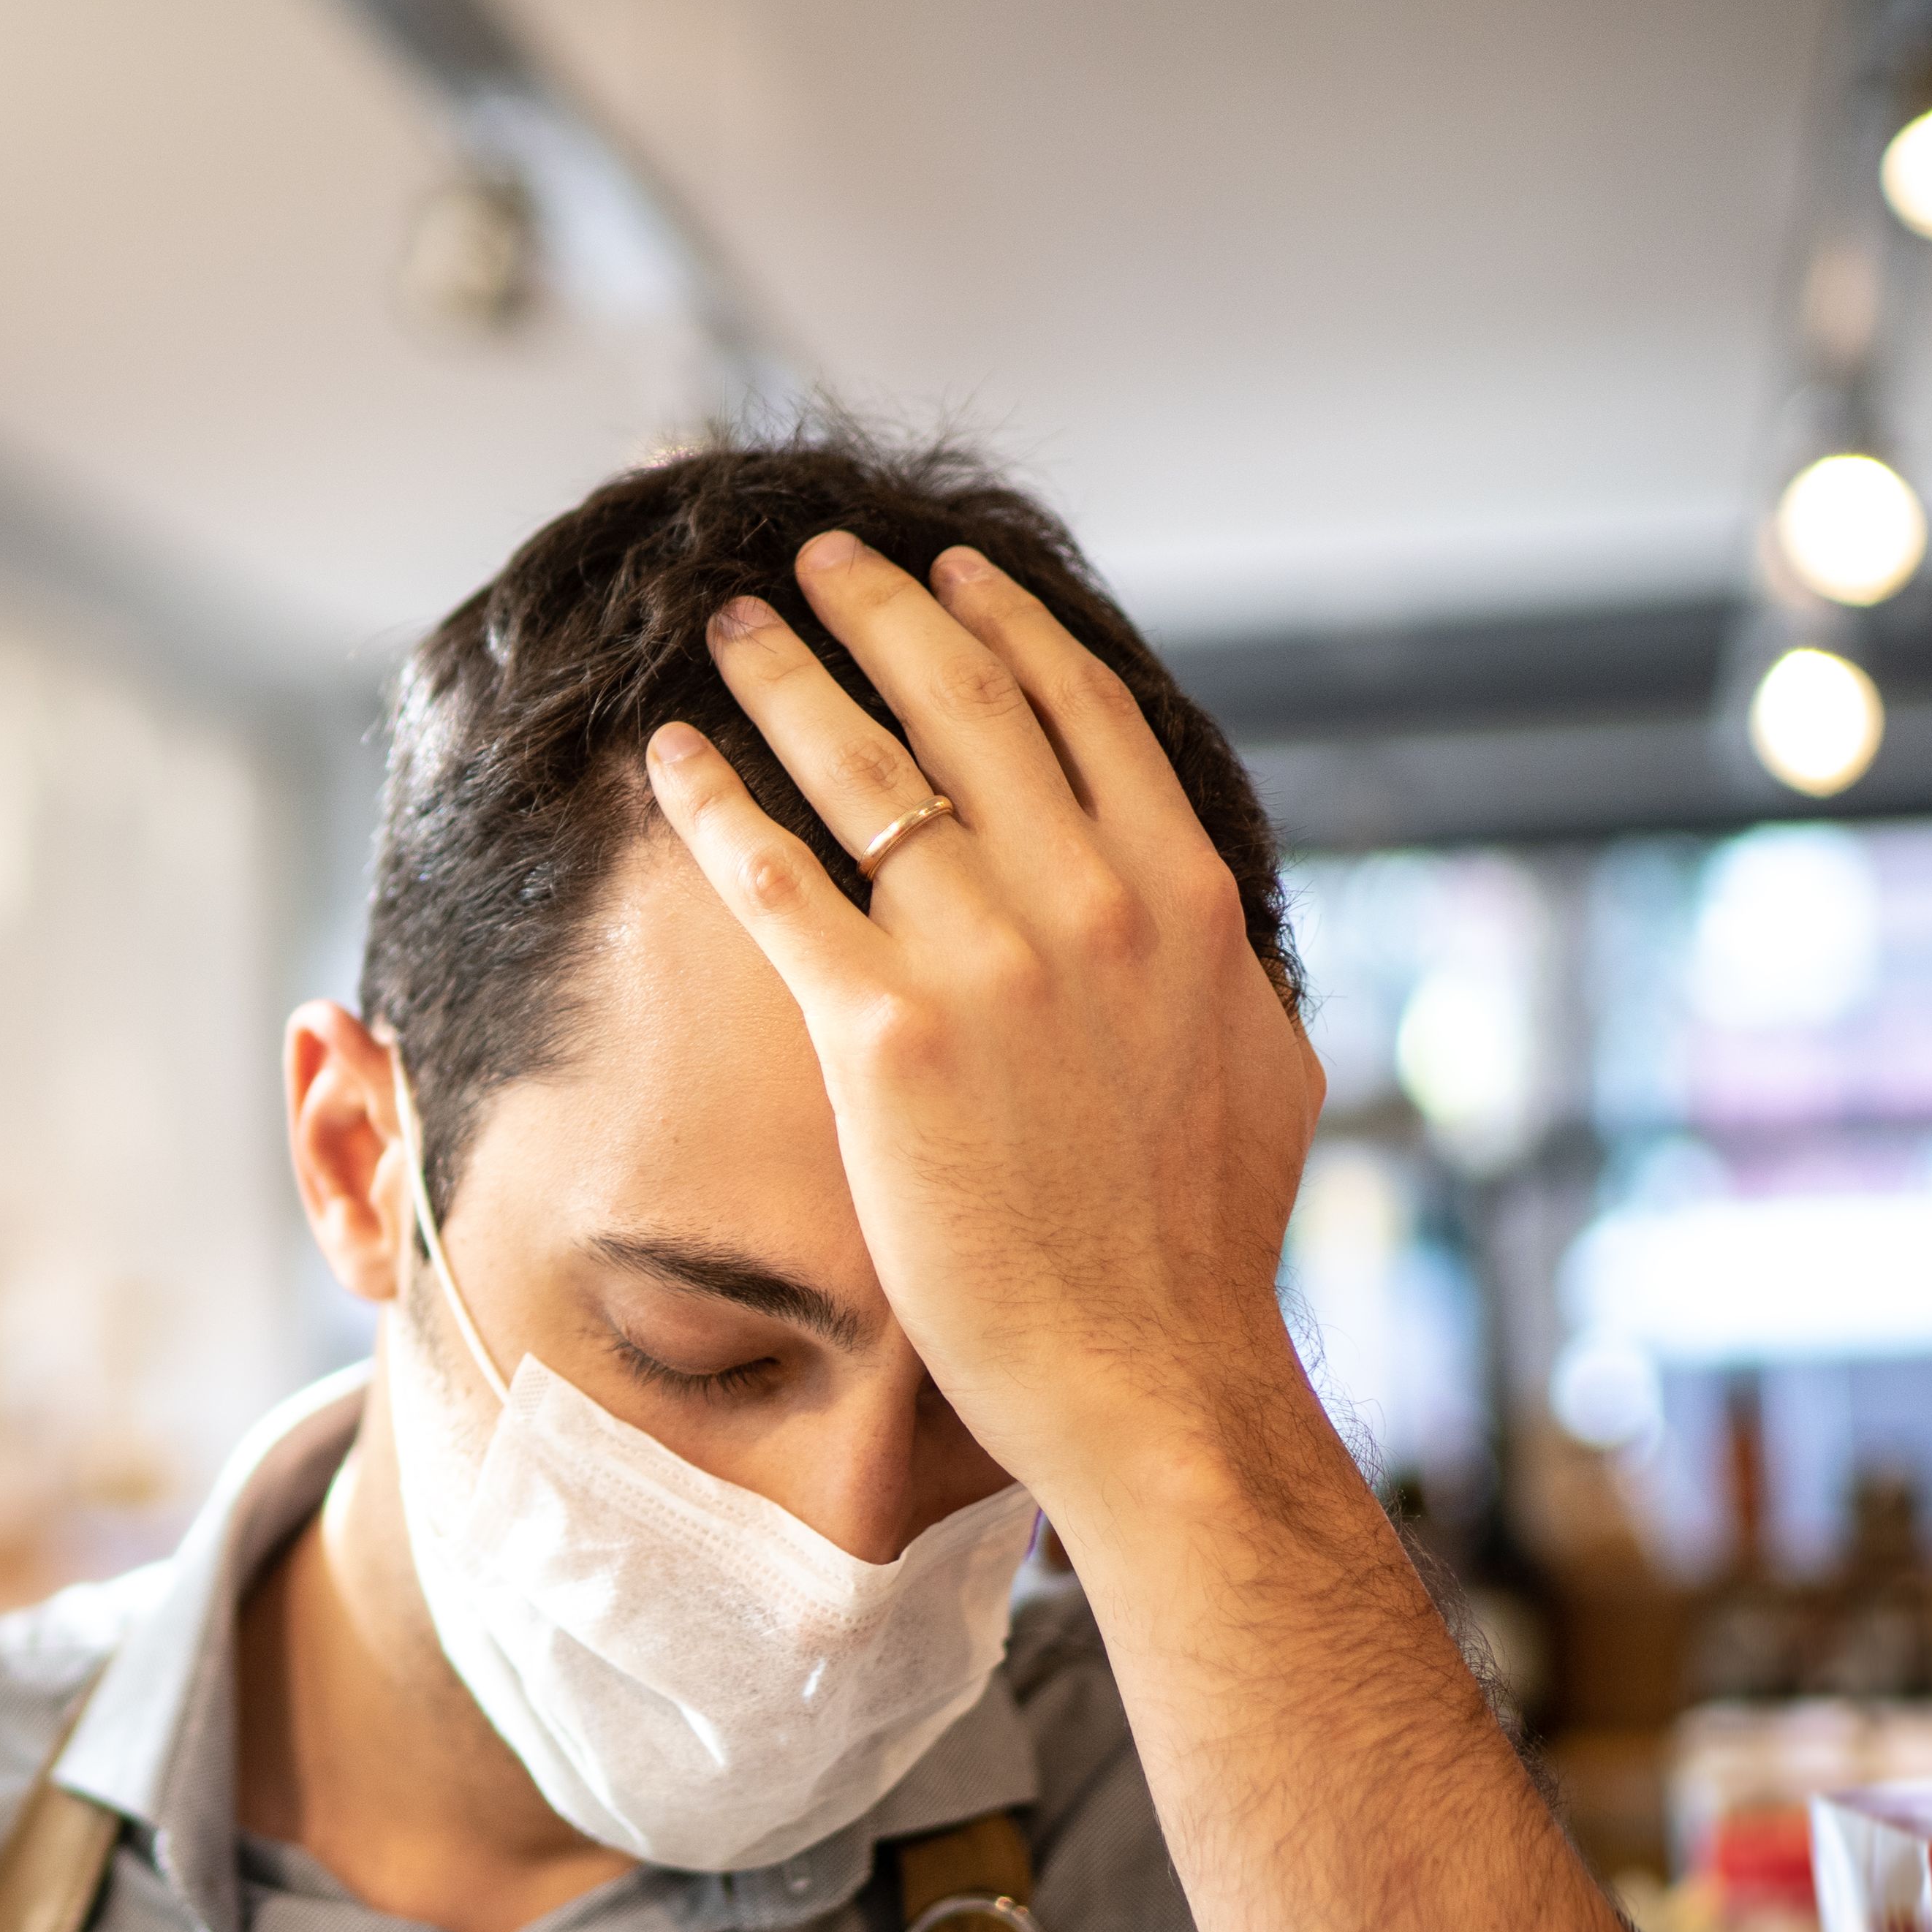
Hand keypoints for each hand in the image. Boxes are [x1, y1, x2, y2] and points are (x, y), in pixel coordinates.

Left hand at [641, 534, 1326, 1520]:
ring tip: (732, 627)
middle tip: (814, 562)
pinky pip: (779, 884)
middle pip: (962, 708)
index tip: (944, 572)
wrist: (1148, 1369)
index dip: (1000, 623)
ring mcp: (988, 963)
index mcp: (1184, 894)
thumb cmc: (1203, 1241)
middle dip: (876, 615)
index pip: (1080, 708)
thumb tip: (1207, 905)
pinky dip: (717, 805)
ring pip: (863, 774)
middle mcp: (1091, 902)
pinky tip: (670, 759)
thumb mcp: (1262, 1061)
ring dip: (784, 681)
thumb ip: (1225, 961)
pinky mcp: (886, 1037)